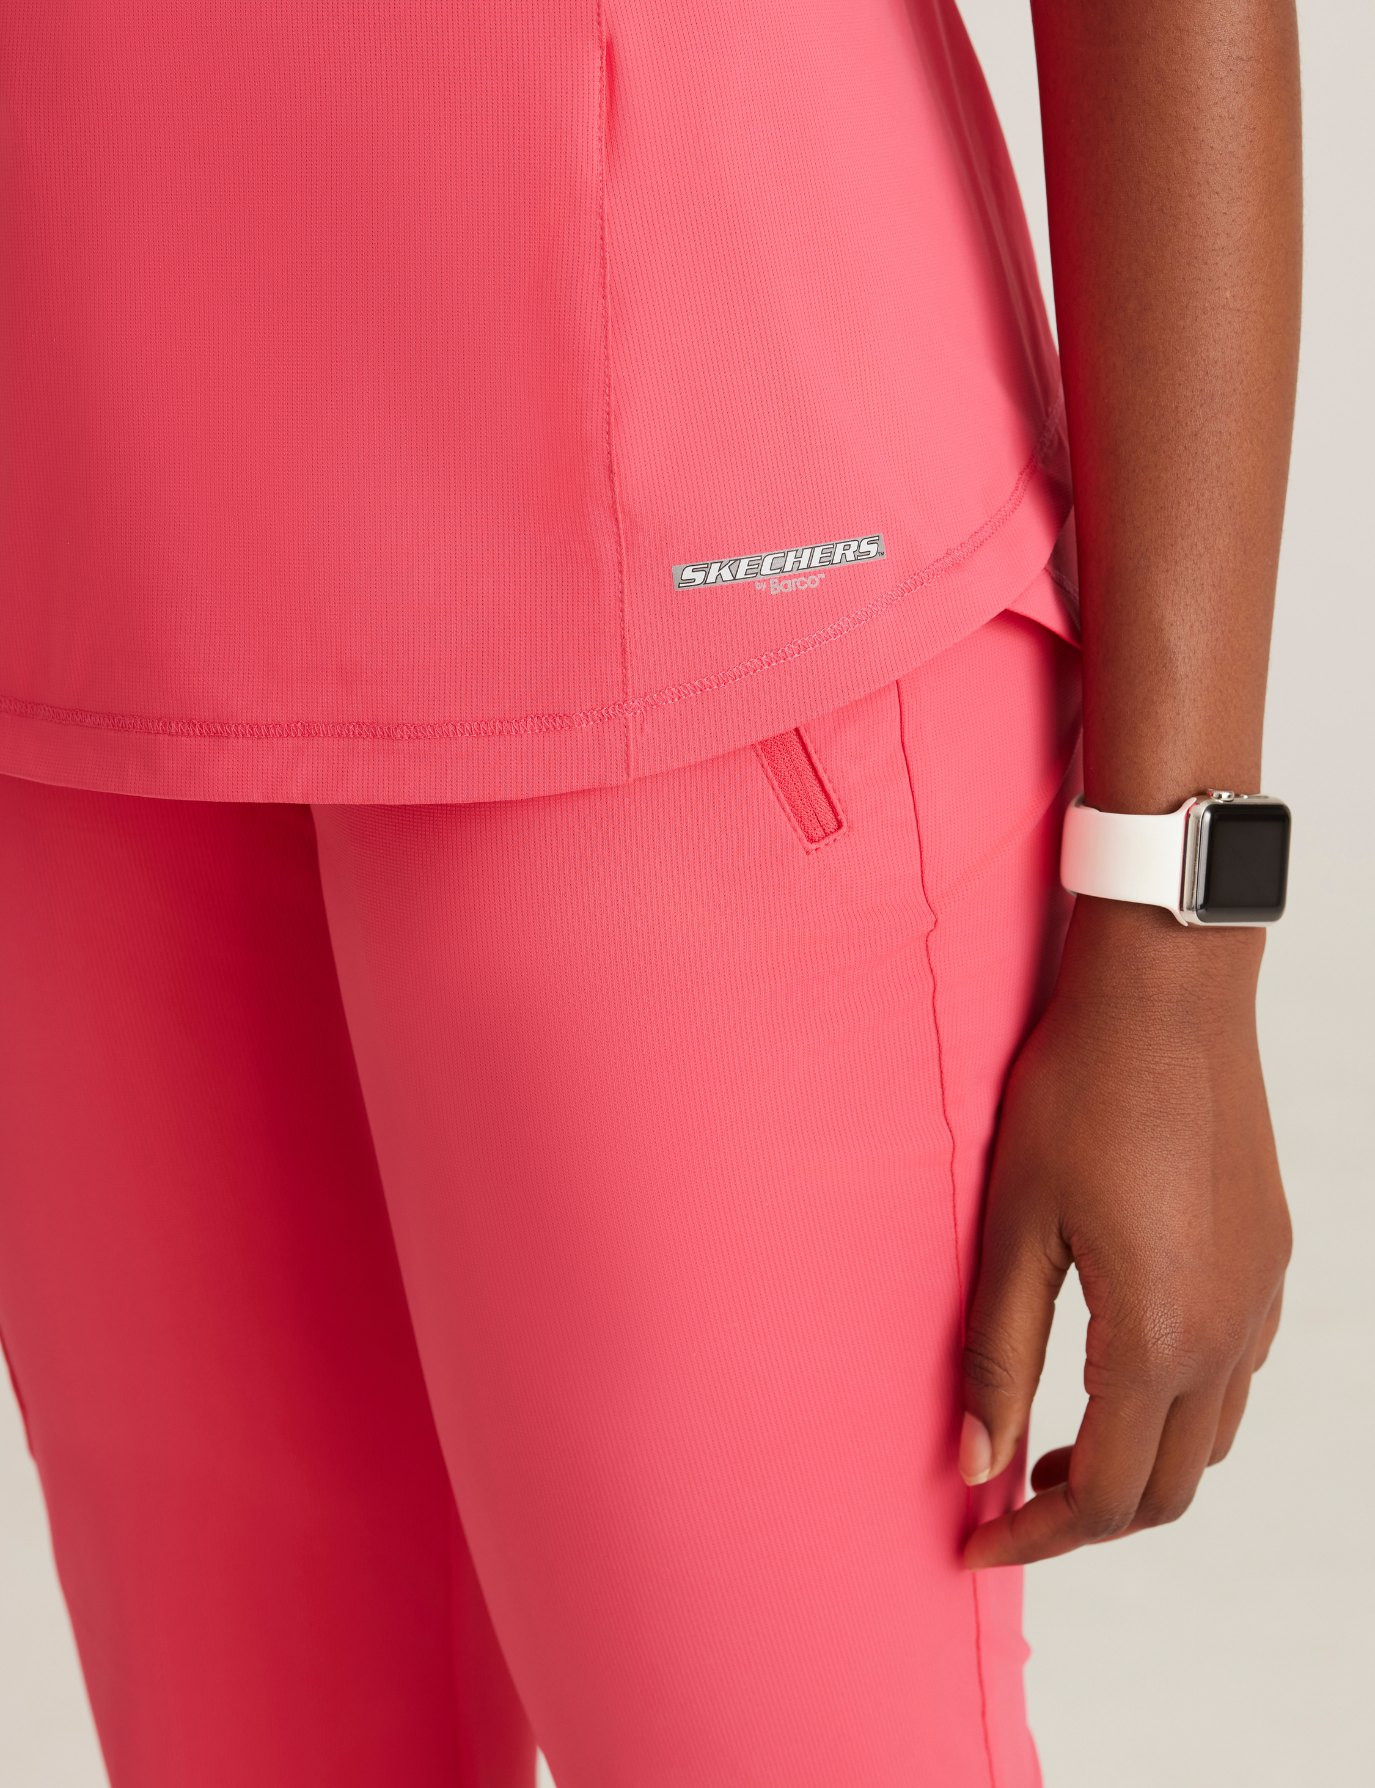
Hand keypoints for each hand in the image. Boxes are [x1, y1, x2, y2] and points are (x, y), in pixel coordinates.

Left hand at [959, 896, 1290, 1569]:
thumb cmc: (1078, 1092)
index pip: (1107, 1497)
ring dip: (1138, 1462)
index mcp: (1157, 1337)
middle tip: (1009, 1496)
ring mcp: (1261, 1297)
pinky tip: (1118, 1362)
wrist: (1169, 992)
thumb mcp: (1014, 1224)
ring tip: (1055, 1436)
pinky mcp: (1272, 1258)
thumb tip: (974, 1463)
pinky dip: (1178, 1406)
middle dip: (1087, 1516)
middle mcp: (1228, 1334)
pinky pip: (1237, 1373)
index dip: (1036, 1535)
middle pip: (1170, 1490)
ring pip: (1211, 1438)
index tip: (974, 1541)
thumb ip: (998, 1353)